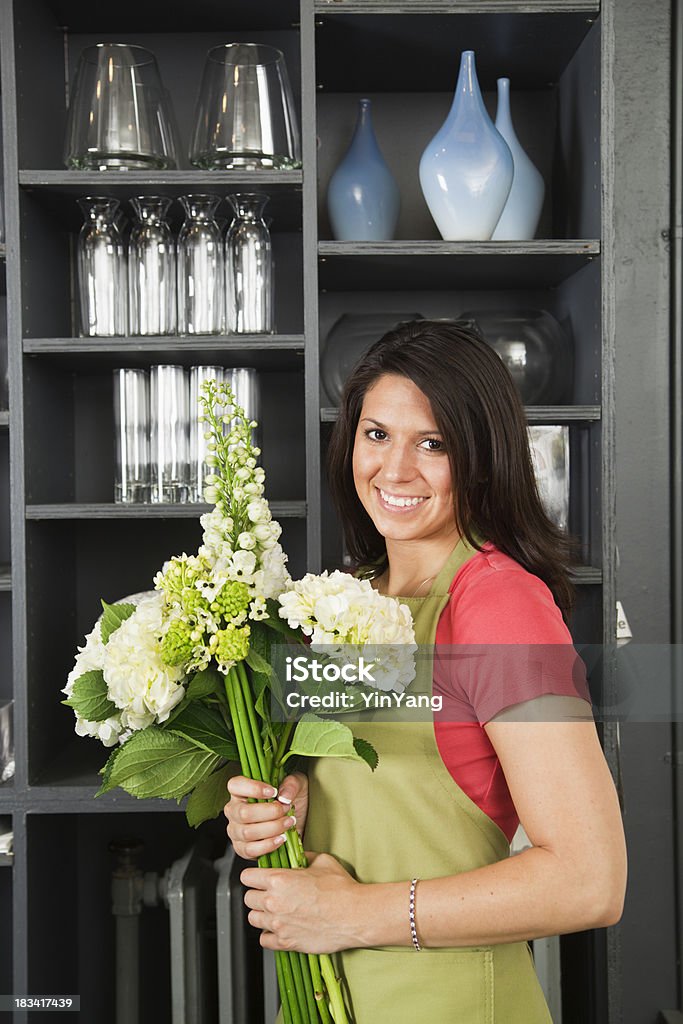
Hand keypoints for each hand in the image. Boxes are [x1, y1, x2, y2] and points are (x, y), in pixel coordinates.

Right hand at [224, 772, 307, 860]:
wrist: (297, 822)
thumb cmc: (291, 800)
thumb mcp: (297, 785)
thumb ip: (291, 785)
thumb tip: (284, 796)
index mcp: (241, 791)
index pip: (235, 785)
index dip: (252, 788)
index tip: (273, 792)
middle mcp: (234, 810)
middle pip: (242, 812)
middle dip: (269, 812)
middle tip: (286, 809)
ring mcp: (236, 831)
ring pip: (247, 832)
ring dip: (272, 828)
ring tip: (288, 823)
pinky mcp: (242, 849)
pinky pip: (250, 850)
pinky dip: (268, 845)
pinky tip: (281, 839)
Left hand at [241, 851, 361, 952]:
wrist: (355, 915)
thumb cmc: (341, 889)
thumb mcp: (322, 861)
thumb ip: (303, 857)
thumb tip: (297, 857)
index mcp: (279, 879)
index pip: (247, 877)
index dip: (254, 876)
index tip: (258, 878)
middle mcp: (273, 902)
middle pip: (248, 899)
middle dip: (257, 895)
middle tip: (269, 894)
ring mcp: (278, 924)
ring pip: (253, 919)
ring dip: (262, 915)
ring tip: (276, 911)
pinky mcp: (286, 942)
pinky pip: (264, 940)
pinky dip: (270, 934)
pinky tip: (281, 927)